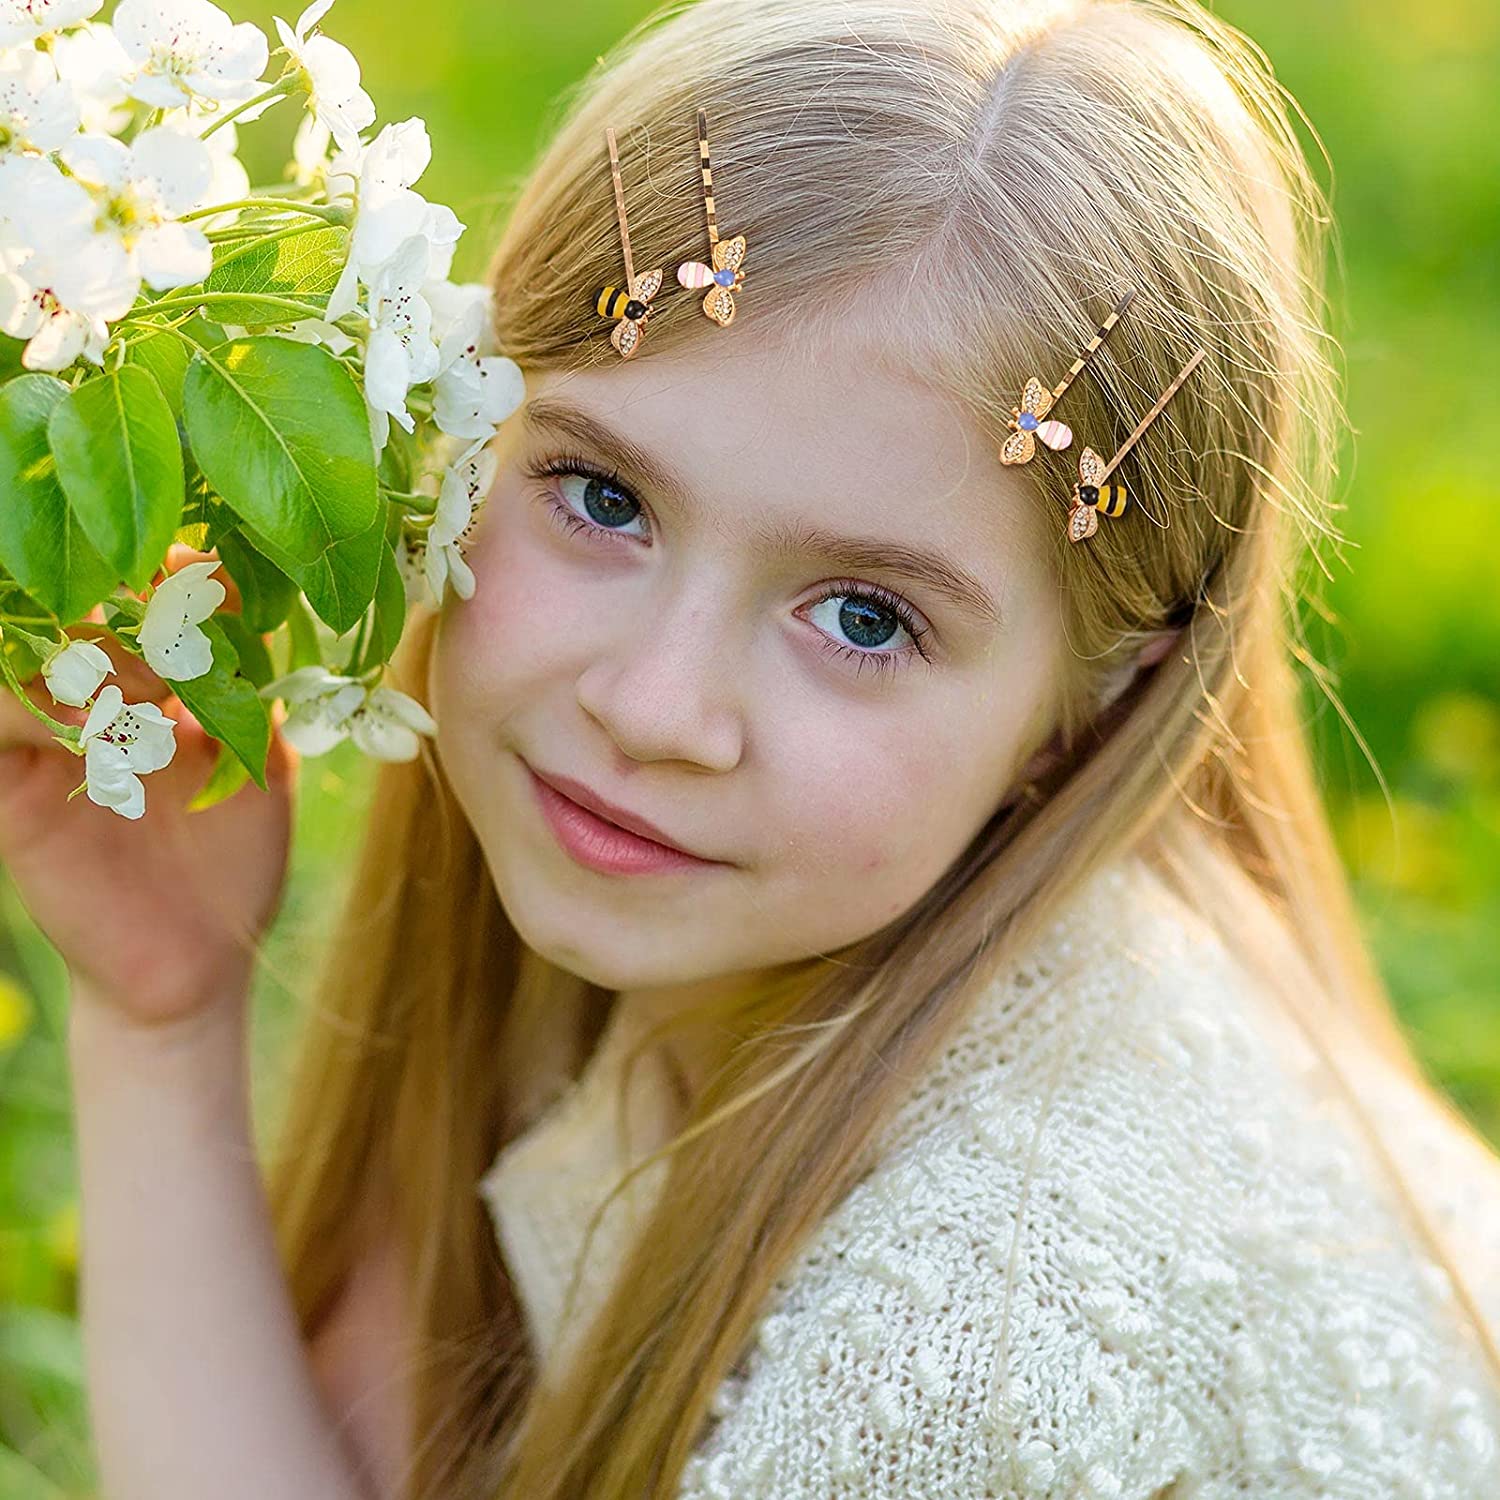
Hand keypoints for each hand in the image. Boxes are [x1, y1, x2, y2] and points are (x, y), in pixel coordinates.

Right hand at [0, 545, 298, 1027]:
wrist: (203, 959)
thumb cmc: (234, 859)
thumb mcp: (260, 762)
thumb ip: (253, 690)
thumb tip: (255, 606)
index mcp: (148, 685)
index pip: (139, 599)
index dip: (171, 573)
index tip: (211, 572)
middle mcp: (87, 702)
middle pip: (75, 612)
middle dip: (132, 606)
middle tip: (182, 628)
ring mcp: (44, 744)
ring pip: (30, 658)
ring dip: (95, 656)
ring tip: (160, 684)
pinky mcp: (13, 795)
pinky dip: (38, 711)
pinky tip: (101, 728)